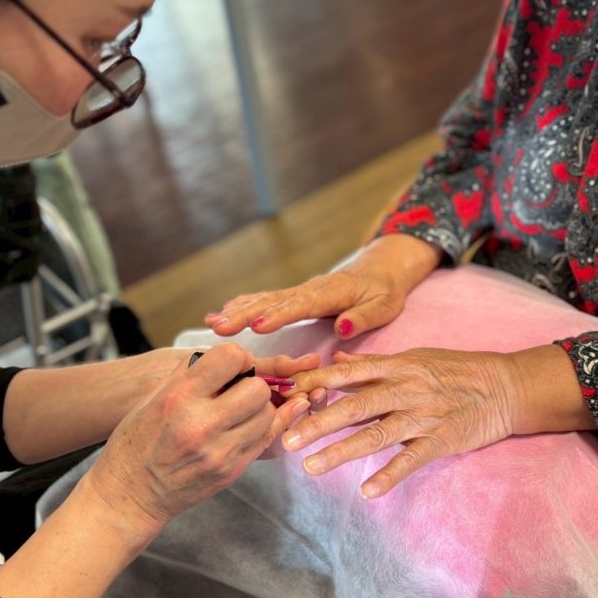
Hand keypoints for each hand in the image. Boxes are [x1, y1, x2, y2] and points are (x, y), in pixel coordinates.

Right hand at [81, 343, 310, 529]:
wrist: (130, 495)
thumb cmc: (136, 442)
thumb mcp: (152, 397)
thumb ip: (189, 372)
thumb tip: (228, 356)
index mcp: (178, 398)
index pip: (230, 358)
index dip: (238, 357)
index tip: (232, 366)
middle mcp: (201, 425)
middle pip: (258, 388)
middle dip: (253, 383)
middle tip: (238, 390)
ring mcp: (220, 453)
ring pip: (268, 414)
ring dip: (258, 408)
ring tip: (239, 411)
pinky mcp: (232, 472)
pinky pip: (266, 440)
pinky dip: (260, 428)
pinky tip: (245, 426)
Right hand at [204, 235, 441, 340]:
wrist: (382, 270)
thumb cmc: (385, 291)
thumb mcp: (385, 307)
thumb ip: (363, 317)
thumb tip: (342, 327)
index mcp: (331, 294)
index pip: (301, 305)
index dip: (278, 315)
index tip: (256, 326)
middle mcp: (310, 290)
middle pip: (273, 302)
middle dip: (245, 315)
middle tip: (220, 327)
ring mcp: (300, 292)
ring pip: (264, 300)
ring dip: (237, 311)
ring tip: (212, 322)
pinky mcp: (295, 297)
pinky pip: (265, 300)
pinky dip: (243, 304)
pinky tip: (222, 313)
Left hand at [282, 345, 594, 497]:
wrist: (506, 385)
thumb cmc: (457, 371)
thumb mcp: (414, 357)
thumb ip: (373, 362)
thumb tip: (336, 358)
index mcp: (396, 366)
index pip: (348, 373)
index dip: (315, 383)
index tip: (286, 396)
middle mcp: (406, 388)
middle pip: (355, 404)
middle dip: (319, 421)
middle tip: (287, 439)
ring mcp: (424, 414)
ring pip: (377, 432)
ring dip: (343, 450)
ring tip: (313, 466)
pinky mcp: (442, 438)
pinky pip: (412, 459)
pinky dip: (390, 475)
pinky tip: (368, 492)